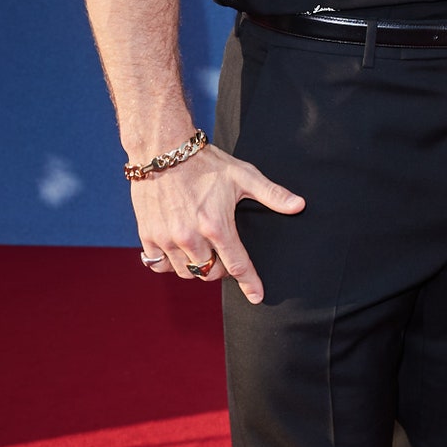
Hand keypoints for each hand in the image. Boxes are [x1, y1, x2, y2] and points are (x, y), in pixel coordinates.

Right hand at [134, 144, 303, 303]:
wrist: (162, 149)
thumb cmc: (205, 162)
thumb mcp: (243, 175)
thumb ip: (272, 194)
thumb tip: (299, 205)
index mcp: (216, 226)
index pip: (237, 265)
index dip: (250, 283)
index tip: (257, 296)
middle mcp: (190, 237)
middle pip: (209, 273)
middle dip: (219, 269)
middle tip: (222, 254)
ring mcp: (166, 238)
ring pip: (185, 273)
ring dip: (195, 267)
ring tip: (201, 252)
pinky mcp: (147, 235)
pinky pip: (159, 265)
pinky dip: (170, 264)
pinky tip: (178, 252)